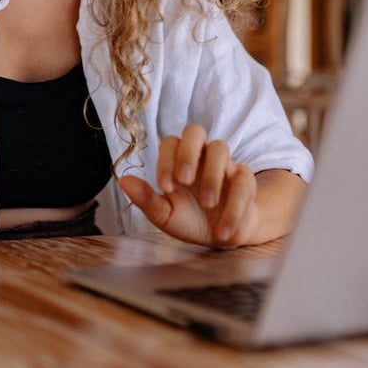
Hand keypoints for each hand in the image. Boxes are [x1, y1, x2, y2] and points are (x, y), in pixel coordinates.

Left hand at [119, 123, 258, 246]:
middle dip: (188, 152)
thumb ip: (146, 198)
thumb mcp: (165, 214)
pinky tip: (223, 231)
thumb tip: (123, 180)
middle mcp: (200, 155)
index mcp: (178, 159)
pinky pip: (243, 180)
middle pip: (195, 130)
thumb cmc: (189, 219)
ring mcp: (224, 163)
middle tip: (184, 180)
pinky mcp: (244, 179)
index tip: (165, 187)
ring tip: (208, 204)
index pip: (170, 143)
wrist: (222, 237)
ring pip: (220, 148)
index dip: (166, 161)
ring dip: (213, 176)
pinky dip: (235, 206)